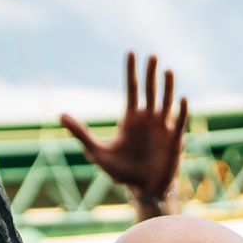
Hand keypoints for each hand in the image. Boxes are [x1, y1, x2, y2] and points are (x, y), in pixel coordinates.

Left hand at [60, 52, 188, 210]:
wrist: (143, 189)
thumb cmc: (120, 171)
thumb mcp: (97, 152)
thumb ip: (81, 133)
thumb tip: (60, 115)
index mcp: (130, 119)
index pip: (131, 88)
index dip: (131, 71)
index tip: (131, 52)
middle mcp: (148, 119)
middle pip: (150, 91)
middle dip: (150, 73)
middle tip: (151, 55)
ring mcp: (162, 128)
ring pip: (166, 102)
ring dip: (167, 87)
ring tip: (167, 71)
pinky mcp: (174, 140)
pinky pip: (178, 122)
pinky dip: (181, 111)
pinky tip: (182, 98)